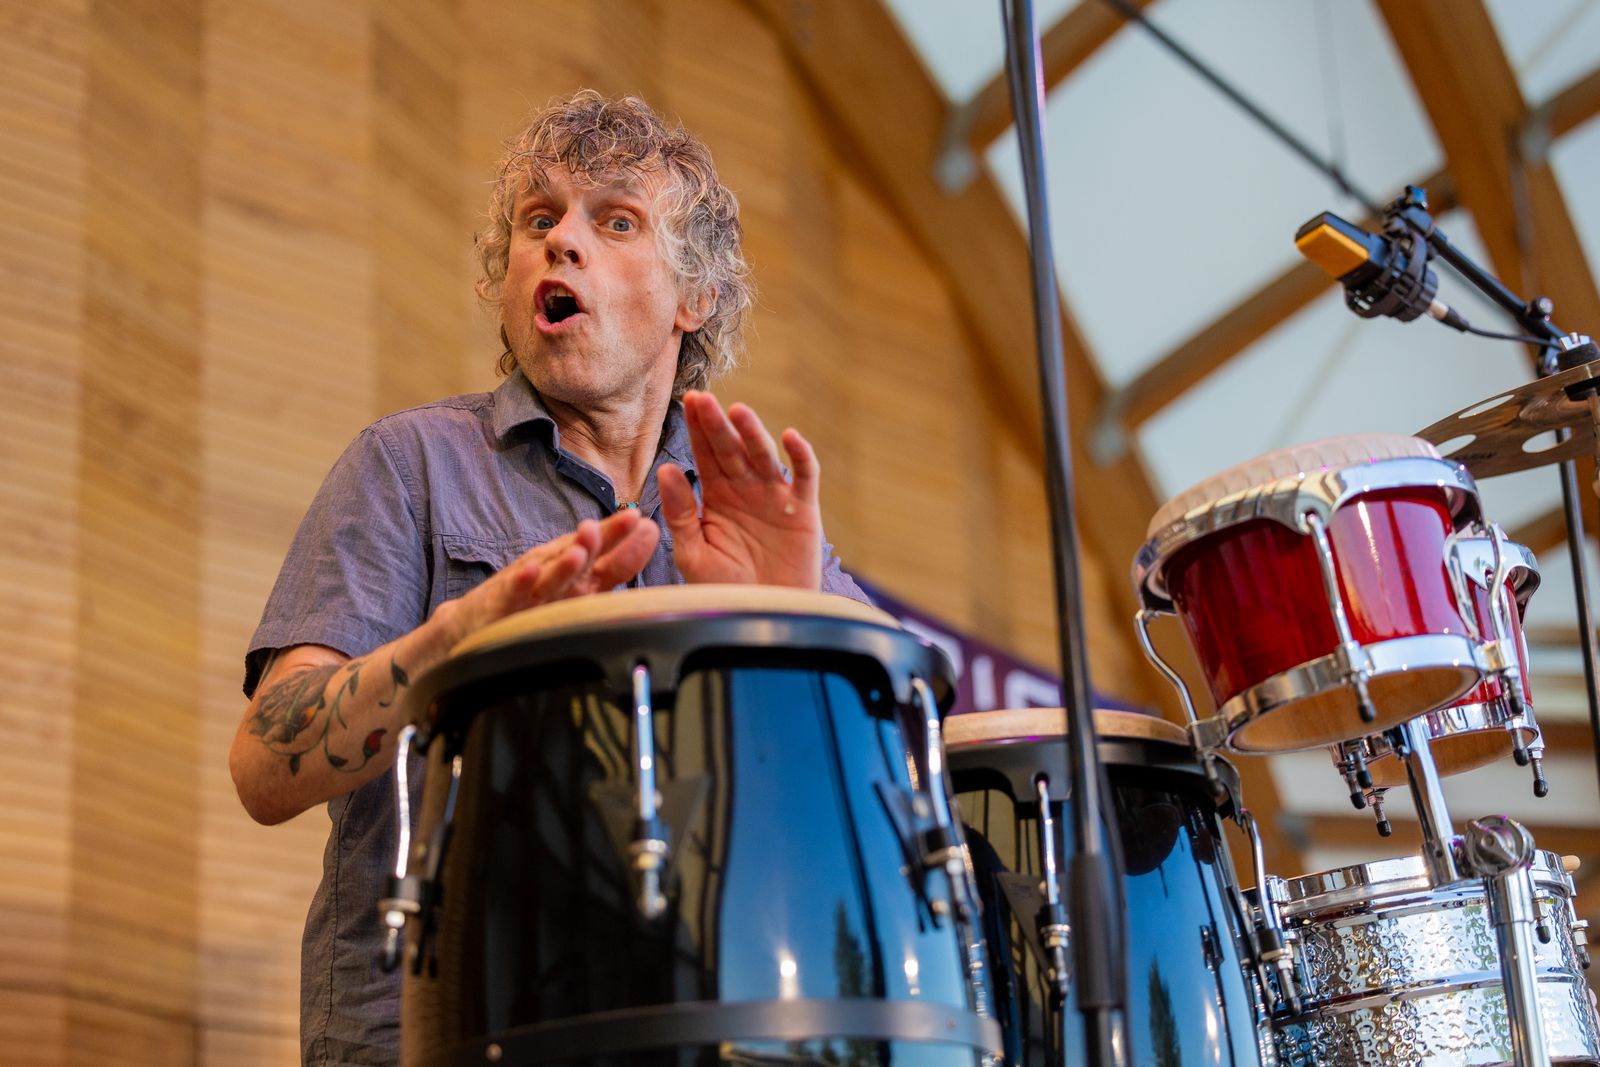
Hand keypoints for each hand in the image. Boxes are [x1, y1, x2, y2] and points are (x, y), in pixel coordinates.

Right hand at [439, 509, 659, 639]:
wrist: (477, 621)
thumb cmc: (533, 598)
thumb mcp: (581, 581)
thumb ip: (617, 562)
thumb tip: (652, 531)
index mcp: (579, 573)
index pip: (608, 556)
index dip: (625, 540)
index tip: (647, 523)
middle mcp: (556, 574)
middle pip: (582, 555)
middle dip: (603, 538)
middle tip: (625, 520)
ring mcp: (529, 588)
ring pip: (551, 575)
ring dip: (566, 561)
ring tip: (581, 547)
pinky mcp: (502, 604)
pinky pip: (514, 594)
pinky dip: (521, 582)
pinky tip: (530, 571)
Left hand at [658, 390, 822, 588]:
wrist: (761, 619)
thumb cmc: (724, 591)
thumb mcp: (693, 553)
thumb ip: (680, 513)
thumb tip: (666, 470)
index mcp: (717, 497)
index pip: (705, 455)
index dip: (697, 429)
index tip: (687, 402)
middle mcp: (746, 490)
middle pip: (731, 449)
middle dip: (717, 425)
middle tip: (703, 400)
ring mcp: (775, 497)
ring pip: (764, 456)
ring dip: (753, 433)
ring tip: (738, 412)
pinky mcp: (803, 511)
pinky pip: (805, 477)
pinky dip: (801, 456)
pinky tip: (790, 437)